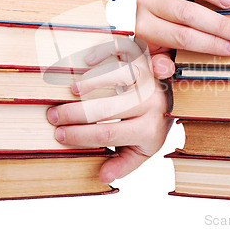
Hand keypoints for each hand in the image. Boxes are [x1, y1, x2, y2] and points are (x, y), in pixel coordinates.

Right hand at [46, 38, 171, 183]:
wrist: (175, 99)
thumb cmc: (150, 125)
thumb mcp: (142, 150)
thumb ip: (123, 163)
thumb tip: (103, 176)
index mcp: (150, 129)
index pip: (108, 133)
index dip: (80, 135)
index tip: (59, 135)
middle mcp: (152, 102)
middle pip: (107, 108)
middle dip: (75, 113)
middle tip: (54, 115)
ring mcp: (149, 79)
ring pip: (116, 77)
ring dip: (90, 83)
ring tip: (70, 91)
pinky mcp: (146, 59)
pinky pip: (124, 53)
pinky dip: (104, 54)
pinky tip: (87, 61)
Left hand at [135, 0, 229, 78]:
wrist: (145, 13)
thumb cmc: (159, 36)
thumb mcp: (158, 56)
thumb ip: (160, 65)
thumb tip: (165, 70)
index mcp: (146, 29)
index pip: (182, 37)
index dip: (209, 44)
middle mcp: (146, 2)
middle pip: (185, 13)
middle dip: (217, 24)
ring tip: (229, 2)